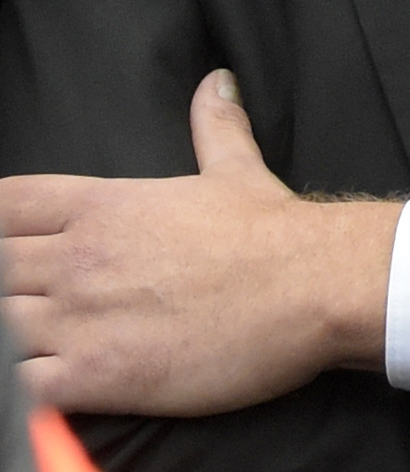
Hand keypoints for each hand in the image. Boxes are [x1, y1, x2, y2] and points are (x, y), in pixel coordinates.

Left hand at [0, 71, 394, 416]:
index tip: (14, 246)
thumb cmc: (276, 234)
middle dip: (6, 285)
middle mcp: (79, 258)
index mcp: (103, 206)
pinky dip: (19, 388)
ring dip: (10, 334)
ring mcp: (80, 319)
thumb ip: (214, 127)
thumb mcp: (238, 170)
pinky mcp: (95, 376)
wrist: (316, 284)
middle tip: (39, 297)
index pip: (4, 204)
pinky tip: (44, 384)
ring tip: (42, 340)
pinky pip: (20, 387)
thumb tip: (217, 82)